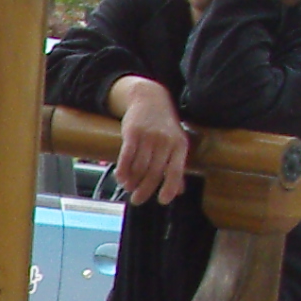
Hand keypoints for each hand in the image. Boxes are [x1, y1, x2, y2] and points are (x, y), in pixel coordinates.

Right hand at [107, 75, 188, 207]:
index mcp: (180, 145)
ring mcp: (149, 136)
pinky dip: (122, 171)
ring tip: (128, 187)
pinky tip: (120, 178)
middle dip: (145, 189)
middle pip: (154, 172)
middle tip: (137, 200)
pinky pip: (126, 157)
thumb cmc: (164, 126)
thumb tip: (178, 192)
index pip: (176, 170)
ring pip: (139, 167)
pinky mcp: (132, 133)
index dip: (169, 187)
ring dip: (132, 181)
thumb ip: (176, 167)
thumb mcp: (175, 143)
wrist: (150, 99)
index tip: (162, 201)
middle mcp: (166, 141)